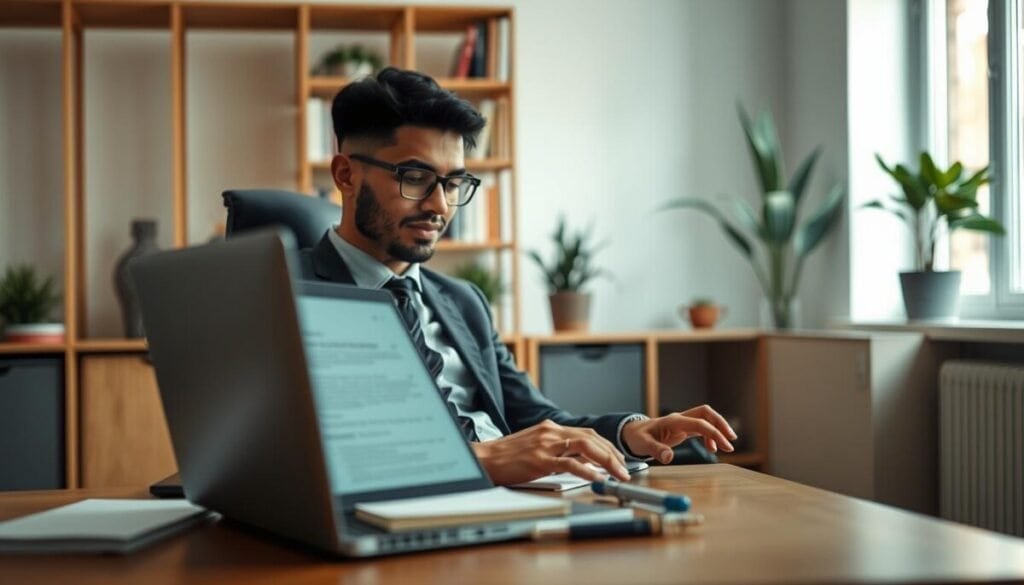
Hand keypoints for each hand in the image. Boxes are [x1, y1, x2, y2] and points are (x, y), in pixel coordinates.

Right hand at [471, 420, 629, 485]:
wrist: (484, 458)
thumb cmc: (508, 457)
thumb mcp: (537, 448)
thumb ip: (559, 452)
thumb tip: (584, 463)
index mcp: (551, 428)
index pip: (587, 434)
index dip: (607, 447)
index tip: (619, 459)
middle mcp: (551, 432)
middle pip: (591, 438)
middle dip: (613, 454)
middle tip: (625, 469)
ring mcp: (546, 444)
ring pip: (586, 447)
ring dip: (607, 461)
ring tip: (618, 475)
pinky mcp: (540, 459)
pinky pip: (569, 464)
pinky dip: (587, 471)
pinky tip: (597, 478)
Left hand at [621, 404, 737, 463]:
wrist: (632, 433)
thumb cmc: (637, 438)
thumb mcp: (643, 445)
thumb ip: (656, 450)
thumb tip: (669, 457)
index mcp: (673, 421)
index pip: (699, 422)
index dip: (713, 433)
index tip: (725, 446)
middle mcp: (680, 418)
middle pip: (706, 412)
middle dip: (721, 424)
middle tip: (731, 441)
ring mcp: (682, 422)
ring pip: (706, 418)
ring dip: (718, 429)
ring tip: (726, 447)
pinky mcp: (683, 428)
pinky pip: (701, 427)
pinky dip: (710, 436)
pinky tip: (712, 448)